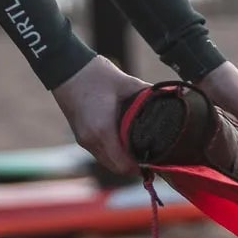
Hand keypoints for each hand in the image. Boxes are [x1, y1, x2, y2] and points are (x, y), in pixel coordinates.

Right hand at [51, 55, 150, 176]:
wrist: (67, 69)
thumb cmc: (96, 75)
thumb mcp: (127, 83)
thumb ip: (148, 95)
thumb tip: (169, 98)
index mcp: (103, 130)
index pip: (124, 165)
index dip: (141, 168)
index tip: (155, 163)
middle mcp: (91, 140)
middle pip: (116, 168)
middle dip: (134, 167)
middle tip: (151, 158)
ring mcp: (84, 140)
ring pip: (107, 162)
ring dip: (122, 161)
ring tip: (139, 152)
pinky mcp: (81, 136)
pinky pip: (100, 153)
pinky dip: (112, 154)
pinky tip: (124, 143)